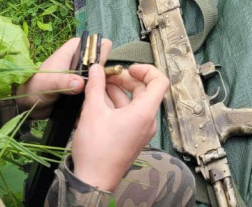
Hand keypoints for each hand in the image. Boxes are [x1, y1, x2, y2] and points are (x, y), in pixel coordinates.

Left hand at [16, 37, 111, 118]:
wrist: (28, 104)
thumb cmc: (36, 86)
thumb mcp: (49, 83)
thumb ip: (64, 81)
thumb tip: (80, 84)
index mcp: (77, 48)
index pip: (102, 46)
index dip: (102, 60)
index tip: (96, 75)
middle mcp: (83, 58)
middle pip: (104, 64)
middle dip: (102, 79)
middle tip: (95, 93)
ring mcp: (83, 73)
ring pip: (101, 79)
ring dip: (98, 91)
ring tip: (91, 102)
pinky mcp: (82, 87)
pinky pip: (95, 90)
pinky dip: (93, 98)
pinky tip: (88, 108)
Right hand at [71, 63, 168, 192]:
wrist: (93, 182)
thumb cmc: (96, 150)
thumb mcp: (92, 112)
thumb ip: (95, 86)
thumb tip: (96, 68)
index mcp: (145, 112)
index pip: (160, 81)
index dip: (146, 70)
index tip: (128, 68)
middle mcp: (147, 121)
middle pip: (144, 90)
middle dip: (125, 80)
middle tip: (106, 77)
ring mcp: (141, 131)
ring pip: (133, 103)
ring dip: (117, 92)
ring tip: (97, 88)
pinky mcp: (132, 138)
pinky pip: (129, 115)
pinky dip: (116, 106)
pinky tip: (98, 103)